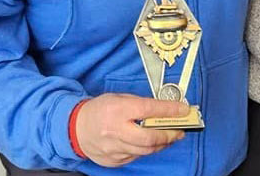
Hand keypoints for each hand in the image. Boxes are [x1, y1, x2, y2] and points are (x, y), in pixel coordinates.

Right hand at [73, 93, 190, 166]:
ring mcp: (114, 148)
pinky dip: (146, 150)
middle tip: (179, 130)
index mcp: (117, 109)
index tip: (183, 110)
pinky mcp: (114, 160)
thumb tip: (165, 109)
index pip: (148, 110)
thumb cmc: (99, 110)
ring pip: (145, 150)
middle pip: (149, 137)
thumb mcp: (119, 98)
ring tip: (169, 137)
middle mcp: (115, 130)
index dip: (169, 111)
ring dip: (161, 143)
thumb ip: (141, 104)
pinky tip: (150, 143)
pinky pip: (136, 156)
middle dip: (169, 134)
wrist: (76, 128)